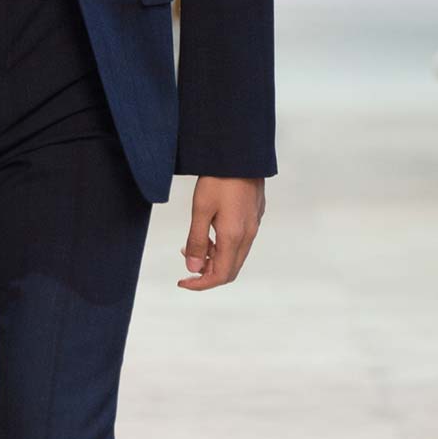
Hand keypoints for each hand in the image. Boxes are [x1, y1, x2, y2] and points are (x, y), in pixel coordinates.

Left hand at [178, 176, 264, 291]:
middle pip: (230, 270)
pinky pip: (240, 242)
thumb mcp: (201, 210)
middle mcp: (248, 235)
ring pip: (235, 256)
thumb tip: (193, 268)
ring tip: (194, 244)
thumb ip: (197, 241)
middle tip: (187, 260)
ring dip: (214, 258)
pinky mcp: (254, 216)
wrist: (242, 154)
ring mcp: (253, 226)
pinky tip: (210, 231)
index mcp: (234, 237)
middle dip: (207, 273)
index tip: (182, 281)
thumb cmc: (219, 179)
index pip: (220, 275)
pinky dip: (223, 246)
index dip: (200, 284)